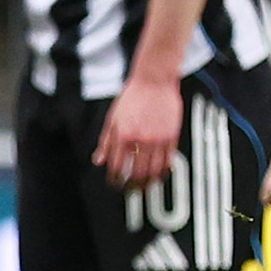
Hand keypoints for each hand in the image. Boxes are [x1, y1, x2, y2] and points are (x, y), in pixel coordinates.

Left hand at [94, 70, 183, 186]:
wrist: (154, 80)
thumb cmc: (131, 97)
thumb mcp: (113, 118)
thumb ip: (106, 142)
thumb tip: (98, 161)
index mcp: (123, 136)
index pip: (117, 167)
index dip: (115, 179)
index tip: (115, 185)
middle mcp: (141, 140)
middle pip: (136, 173)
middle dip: (132, 186)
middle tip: (131, 191)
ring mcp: (158, 139)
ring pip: (154, 171)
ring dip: (149, 183)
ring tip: (145, 187)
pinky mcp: (172, 136)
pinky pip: (169, 160)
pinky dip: (164, 171)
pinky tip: (160, 175)